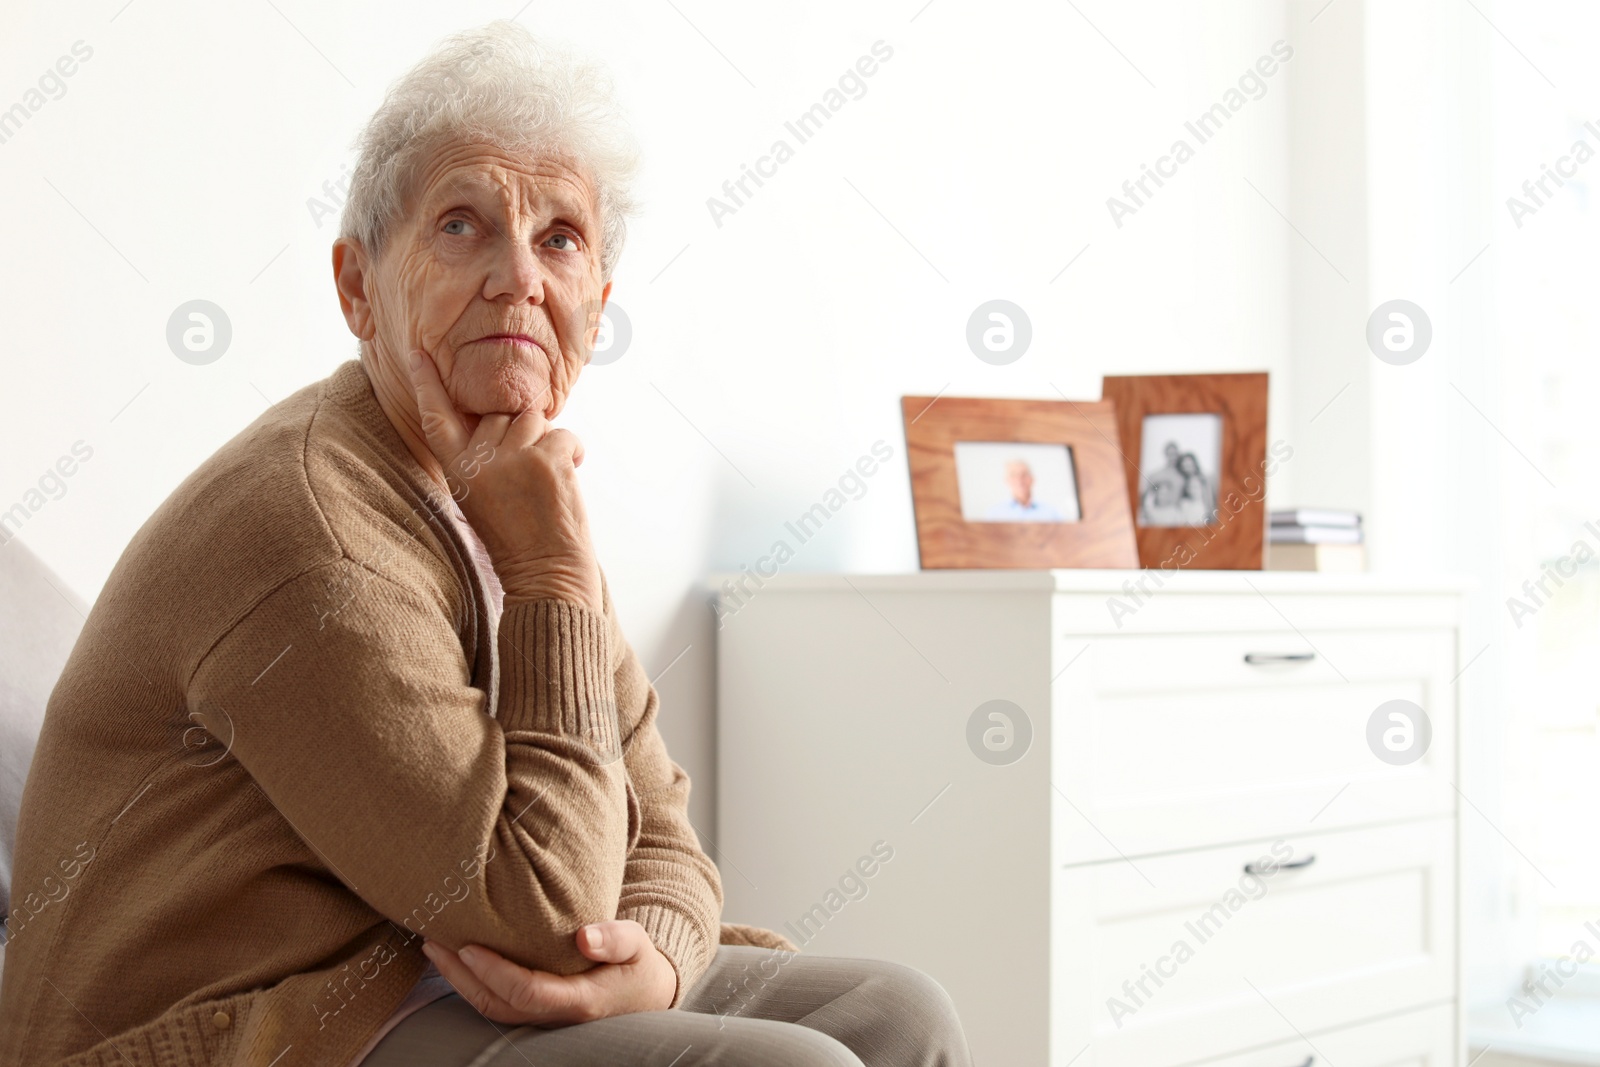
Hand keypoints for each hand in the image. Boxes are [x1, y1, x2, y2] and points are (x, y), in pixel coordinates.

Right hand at [407, 349, 602, 612]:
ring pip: (533, 418)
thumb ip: (483, 456)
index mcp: (456, 469)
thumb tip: (503, 419)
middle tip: (530, 473)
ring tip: (547, 479)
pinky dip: (572, 452)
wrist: (546, 573)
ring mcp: (513, 457)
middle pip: (499, 413)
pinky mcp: (547, 458)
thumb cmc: (517, 538)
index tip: (421, 354)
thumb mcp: (481, 495)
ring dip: (547, 441)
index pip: (436, 417)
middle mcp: (479, 459)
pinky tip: (567, 477)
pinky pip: (564, 434)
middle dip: (519, 432)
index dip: (428, 384)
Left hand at [421, 919, 676, 1025]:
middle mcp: (555, 1016)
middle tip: (434, 941)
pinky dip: (471, 982)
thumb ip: (617, 938)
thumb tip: (585, 937)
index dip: (494, 972)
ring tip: (435, 947)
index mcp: (580, 1000)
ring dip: (459, 980)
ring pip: (491, 1008)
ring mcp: (542, 1017)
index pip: (526, 992)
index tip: (468, 946)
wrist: (644, 992)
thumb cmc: (638, 963)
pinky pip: (497, 1002)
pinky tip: (457, 958)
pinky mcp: (535, 1010)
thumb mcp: (639, 945)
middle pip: (498, 1005)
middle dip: (462, 977)